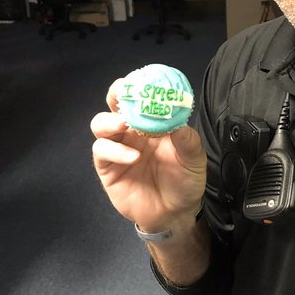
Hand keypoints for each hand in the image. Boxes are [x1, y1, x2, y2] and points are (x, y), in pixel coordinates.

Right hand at [90, 80, 206, 231]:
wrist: (174, 214)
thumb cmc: (185, 181)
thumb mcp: (194, 159)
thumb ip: (187, 140)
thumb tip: (177, 120)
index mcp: (153, 123)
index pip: (141, 98)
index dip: (140, 87)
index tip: (143, 80)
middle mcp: (132, 132)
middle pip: (115, 105)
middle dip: (117, 94)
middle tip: (124, 93)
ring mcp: (118, 148)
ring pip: (100, 124)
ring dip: (110, 122)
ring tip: (125, 126)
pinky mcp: (107, 168)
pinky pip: (102, 152)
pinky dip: (114, 151)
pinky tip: (132, 157)